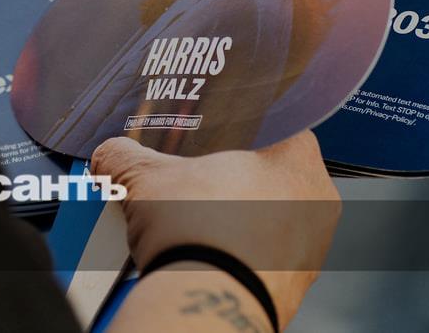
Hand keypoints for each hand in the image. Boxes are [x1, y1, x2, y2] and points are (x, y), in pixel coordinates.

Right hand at [91, 131, 340, 325]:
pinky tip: (208, 257)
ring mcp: (312, 245)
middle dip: (229, 183)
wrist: (207, 302)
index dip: (235, 134)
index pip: (272, 125)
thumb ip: (126, 156)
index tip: (210, 147)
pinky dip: (240, 256)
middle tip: (193, 189)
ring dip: (236, 221)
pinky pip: (268, 258)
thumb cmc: (200, 235)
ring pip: (271, 219)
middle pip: (268, 175)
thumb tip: (111, 154)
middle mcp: (316, 197)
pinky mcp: (297, 283)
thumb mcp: (146, 180)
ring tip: (195, 226)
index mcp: (296, 154)